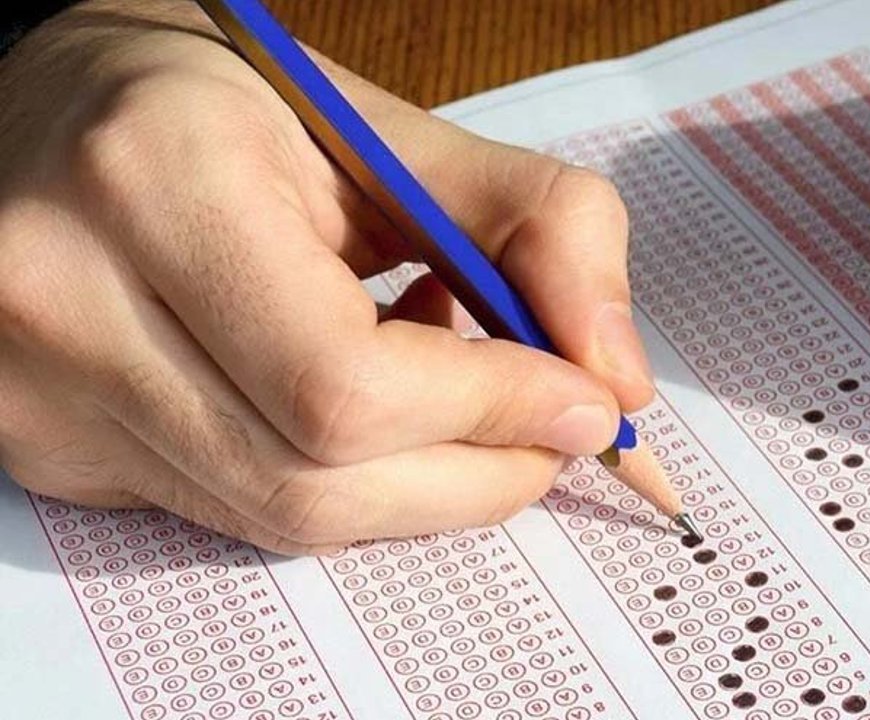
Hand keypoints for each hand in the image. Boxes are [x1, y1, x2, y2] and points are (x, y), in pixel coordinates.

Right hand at [0, 0, 652, 553]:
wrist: (61, 112)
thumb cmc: (228, 107)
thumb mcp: (391, 130)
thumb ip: (537, 228)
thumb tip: (615, 377)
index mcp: (155, 180)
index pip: (345, 383)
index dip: (491, 411)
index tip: (583, 403)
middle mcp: (65, 298)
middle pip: (315, 483)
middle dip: (474, 473)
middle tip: (548, 428)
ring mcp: (41, 392)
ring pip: (281, 517)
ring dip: (414, 479)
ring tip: (451, 389)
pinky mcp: (48, 449)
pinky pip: (237, 512)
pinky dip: (337, 477)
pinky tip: (353, 398)